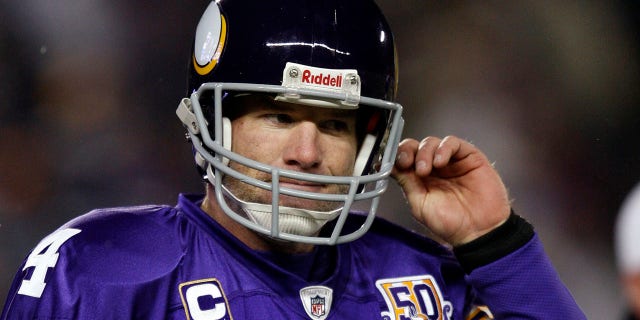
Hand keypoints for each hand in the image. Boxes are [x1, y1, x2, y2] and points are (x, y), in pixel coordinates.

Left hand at [392, 136, 510, 246]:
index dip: (397, 157)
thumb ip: (406, 183)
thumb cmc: (451, 223)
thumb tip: (389, 166)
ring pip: (432, 143)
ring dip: (424, 152)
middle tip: (407, 164)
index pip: (404, 158)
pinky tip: (440, 162)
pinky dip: (443, 148)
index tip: (393, 163)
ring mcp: (451, 161)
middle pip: (415, 147)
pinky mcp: (469, 156)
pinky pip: (453, 143)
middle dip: (408, 152)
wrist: (479, 231)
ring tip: (425, 170)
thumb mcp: (420, 204)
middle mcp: (434, 168)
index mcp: (420, 179)